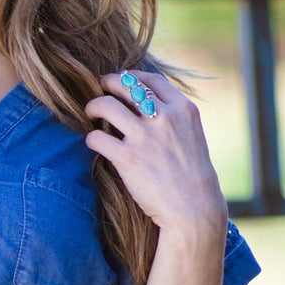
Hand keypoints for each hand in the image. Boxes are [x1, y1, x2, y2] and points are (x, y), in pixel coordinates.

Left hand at [84, 71, 226, 233]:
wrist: (194, 208)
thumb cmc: (193, 176)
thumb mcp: (193, 136)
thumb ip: (174, 118)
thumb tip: (149, 104)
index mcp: (183, 110)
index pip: (152, 79)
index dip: (132, 76)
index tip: (122, 79)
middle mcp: (164, 118)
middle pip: (126, 85)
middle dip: (108, 83)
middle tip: (100, 88)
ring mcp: (144, 137)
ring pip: (106, 106)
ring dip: (94, 107)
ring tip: (90, 113)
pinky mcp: (127, 158)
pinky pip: (97, 137)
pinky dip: (91, 138)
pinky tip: (94, 143)